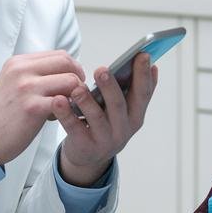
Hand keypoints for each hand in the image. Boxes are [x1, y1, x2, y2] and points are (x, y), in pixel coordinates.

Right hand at [0, 51, 85, 164]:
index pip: (58, 55)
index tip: (74, 82)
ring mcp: (26, 87)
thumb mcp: (12, 84)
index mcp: (18, 63)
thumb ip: (33, 75)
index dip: (73, 68)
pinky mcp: (32, 107)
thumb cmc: (1, 116)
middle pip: (66, 62)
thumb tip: (62, 72)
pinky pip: (64, 101)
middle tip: (77, 94)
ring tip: (65, 107)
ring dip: (75, 95)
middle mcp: (21, 70)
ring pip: (70, 80)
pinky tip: (57, 118)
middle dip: (78, 78)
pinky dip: (68, 109)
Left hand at [51, 52, 158, 185]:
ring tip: (77, 88)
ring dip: (87, 101)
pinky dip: (66, 114)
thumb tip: (152, 66)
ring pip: (97, 118)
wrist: (89, 157)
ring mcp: (104, 139)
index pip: (143, 94)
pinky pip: (74, 128)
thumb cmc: (108, 124)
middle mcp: (123, 129)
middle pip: (118, 105)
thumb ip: (138, 90)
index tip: (142, 55)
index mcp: (135, 116)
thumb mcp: (126, 111)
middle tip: (101, 70)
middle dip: (110, 87)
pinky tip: (58, 101)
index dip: (144, 75)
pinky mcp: (85, 146)